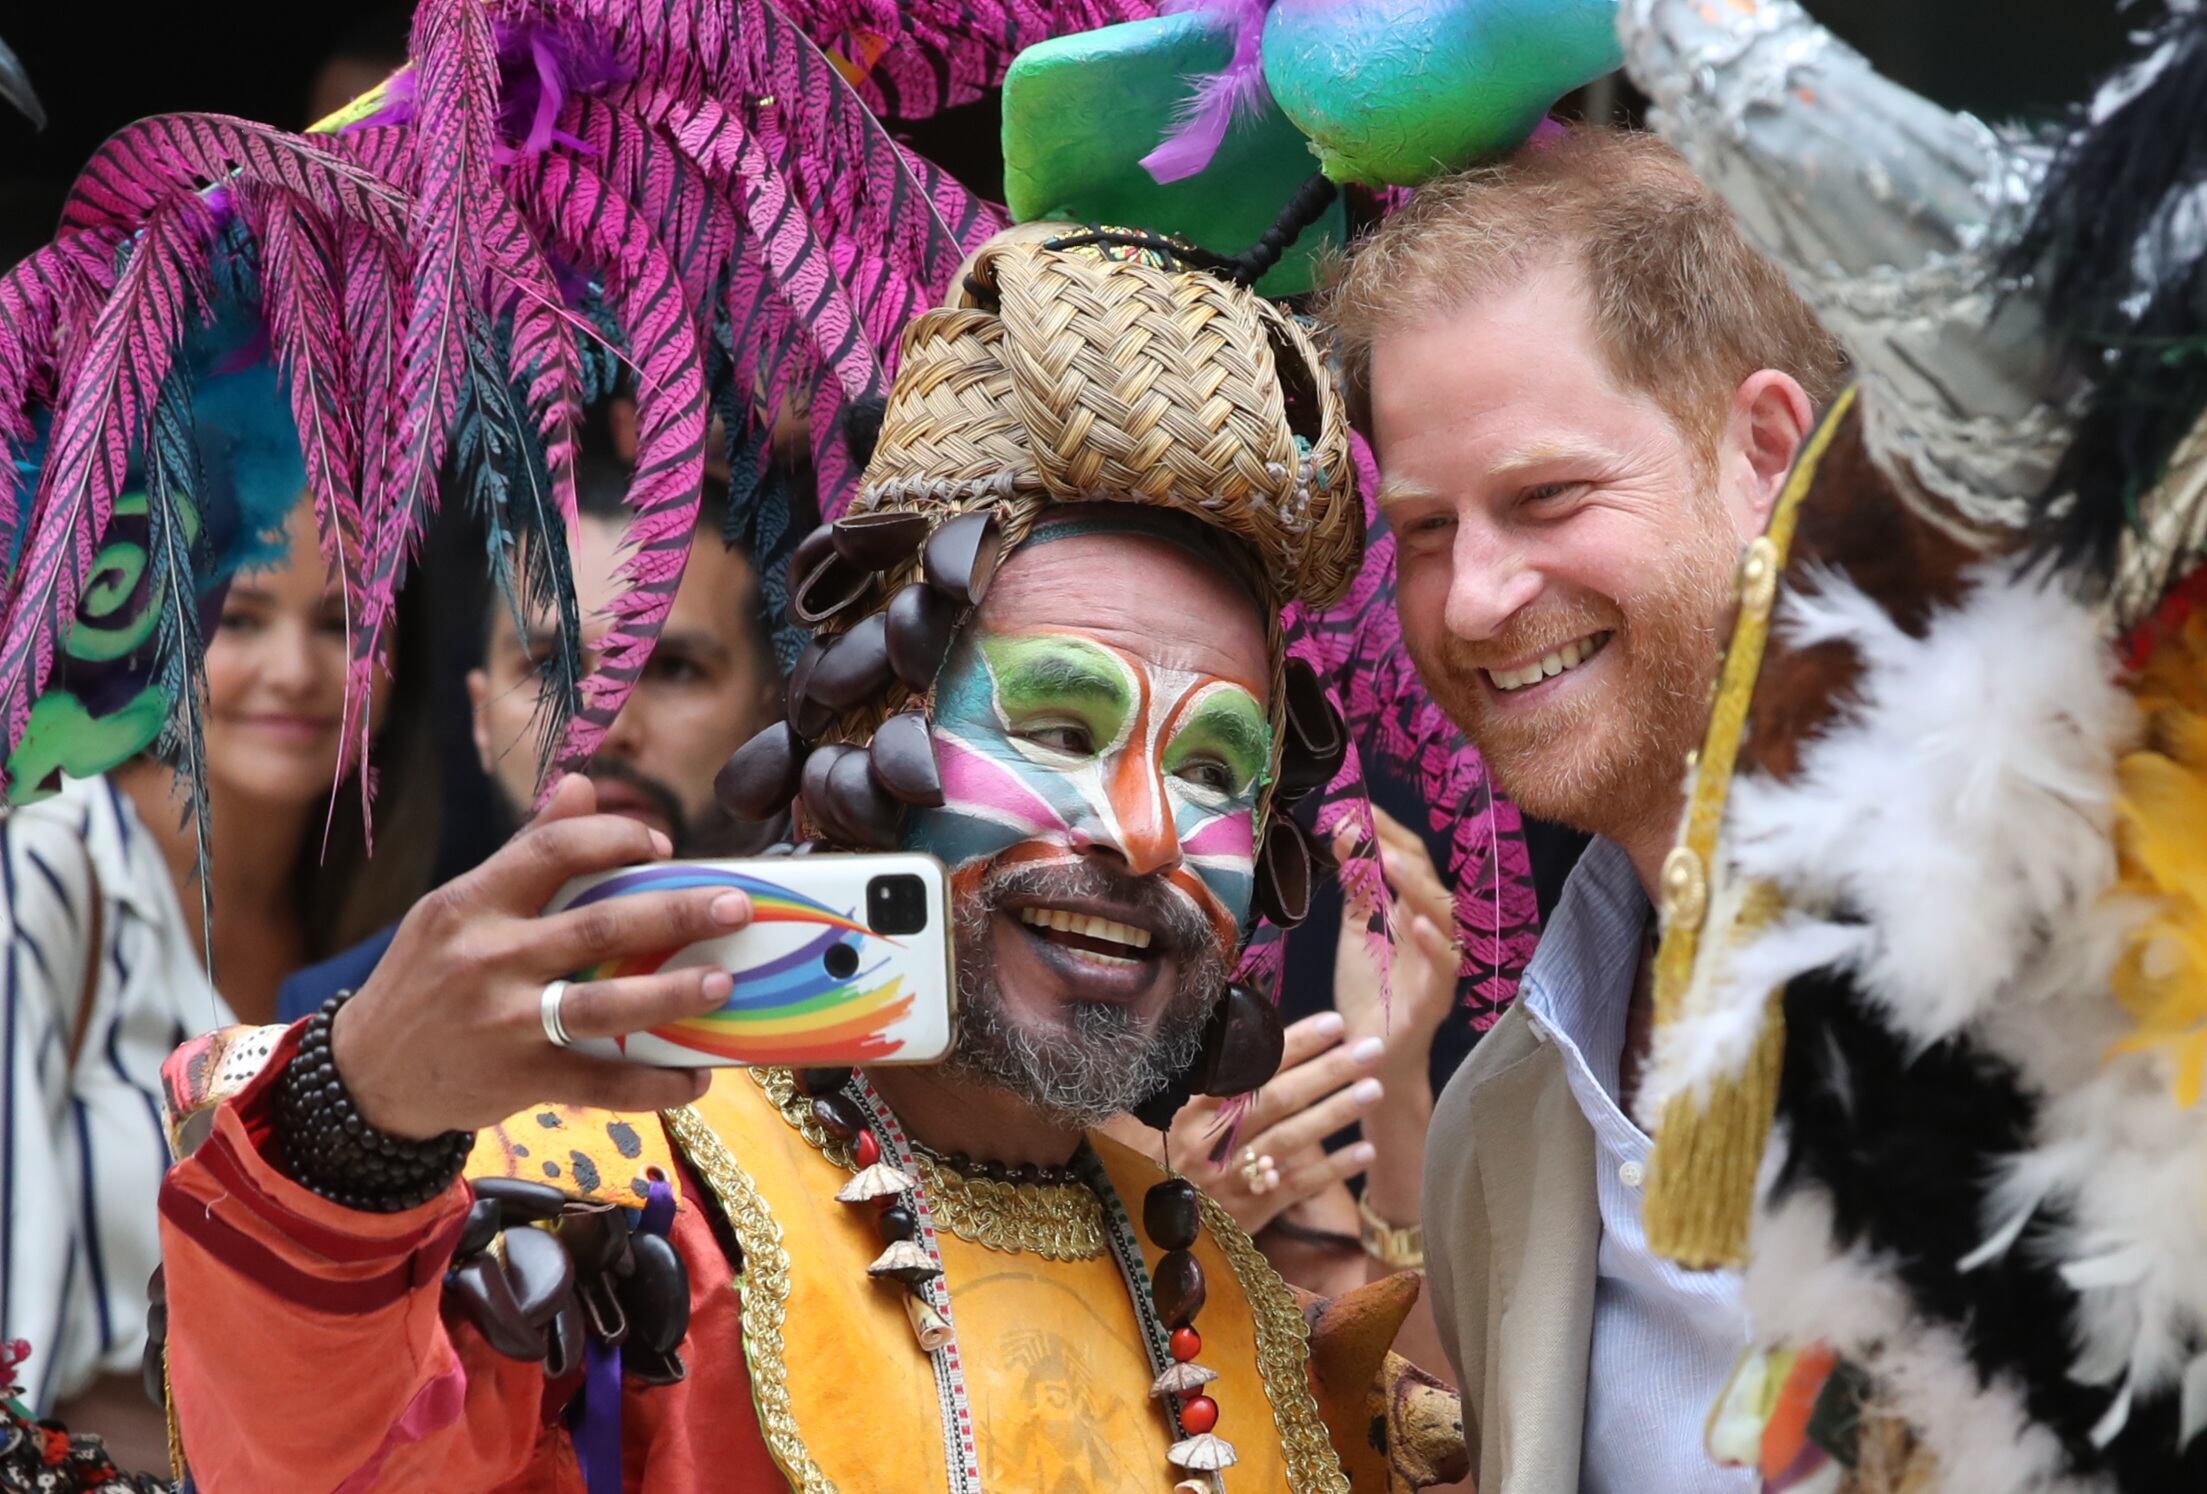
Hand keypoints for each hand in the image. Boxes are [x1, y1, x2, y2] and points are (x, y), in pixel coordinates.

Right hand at [331, 776, 754, 1137]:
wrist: (368, 1074)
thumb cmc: (429, 976)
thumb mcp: (458, 908)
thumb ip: (527, 852)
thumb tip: (583, 785)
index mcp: (472, 904)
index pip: (552, 851)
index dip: (616, 839)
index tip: (664, 847)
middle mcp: (487, 958)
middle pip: (598, 926)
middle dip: (676, 914)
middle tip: (735, 906)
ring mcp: (503, 1023)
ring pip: (605, 1006)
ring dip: (673, 994)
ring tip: (723, 982)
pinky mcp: (518, 1081)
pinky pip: (601, 1083)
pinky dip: (654, 1083)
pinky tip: (696, 1077)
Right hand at [1108, 1013, 1386, 1235]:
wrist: (1129, 1238)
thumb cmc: (1135, 1164)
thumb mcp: (1142, 1117)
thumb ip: (1186, 1084)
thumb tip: (1225, 1037)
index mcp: (1187, 1110)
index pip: (1248, 1069)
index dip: (1293, 1045)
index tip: (1333, 1024)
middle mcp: (1211, 1143)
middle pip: (1278, 1100)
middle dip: (1328, 1071)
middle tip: (1371, 1048)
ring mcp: (1230, 1179)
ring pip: (1292, 1140)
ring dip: (1336, 1113)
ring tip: (1374, 1089)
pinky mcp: (1246, 1214)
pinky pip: (1295, 1188)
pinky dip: (1331, 1170)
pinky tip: (1365, 1153)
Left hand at [1331, 806, 1458, 1084]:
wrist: (1368, 1052)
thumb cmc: (1370, 989)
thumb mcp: (1358, 928)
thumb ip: (1357, 885)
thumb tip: (1346, 831)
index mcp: (1414, 910)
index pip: (1410, 860)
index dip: (1387, 833)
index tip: (1356, 807)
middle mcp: (1434, 931)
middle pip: (1426, 879)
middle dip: (1398, 848)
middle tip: (1366, 823)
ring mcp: (1439, 963)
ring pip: (1441, 916)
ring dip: (1416, 886)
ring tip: (1390, 861)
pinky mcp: (1437, 997)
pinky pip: (1443, 966)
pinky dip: (1433, 943)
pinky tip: (1417, 924)